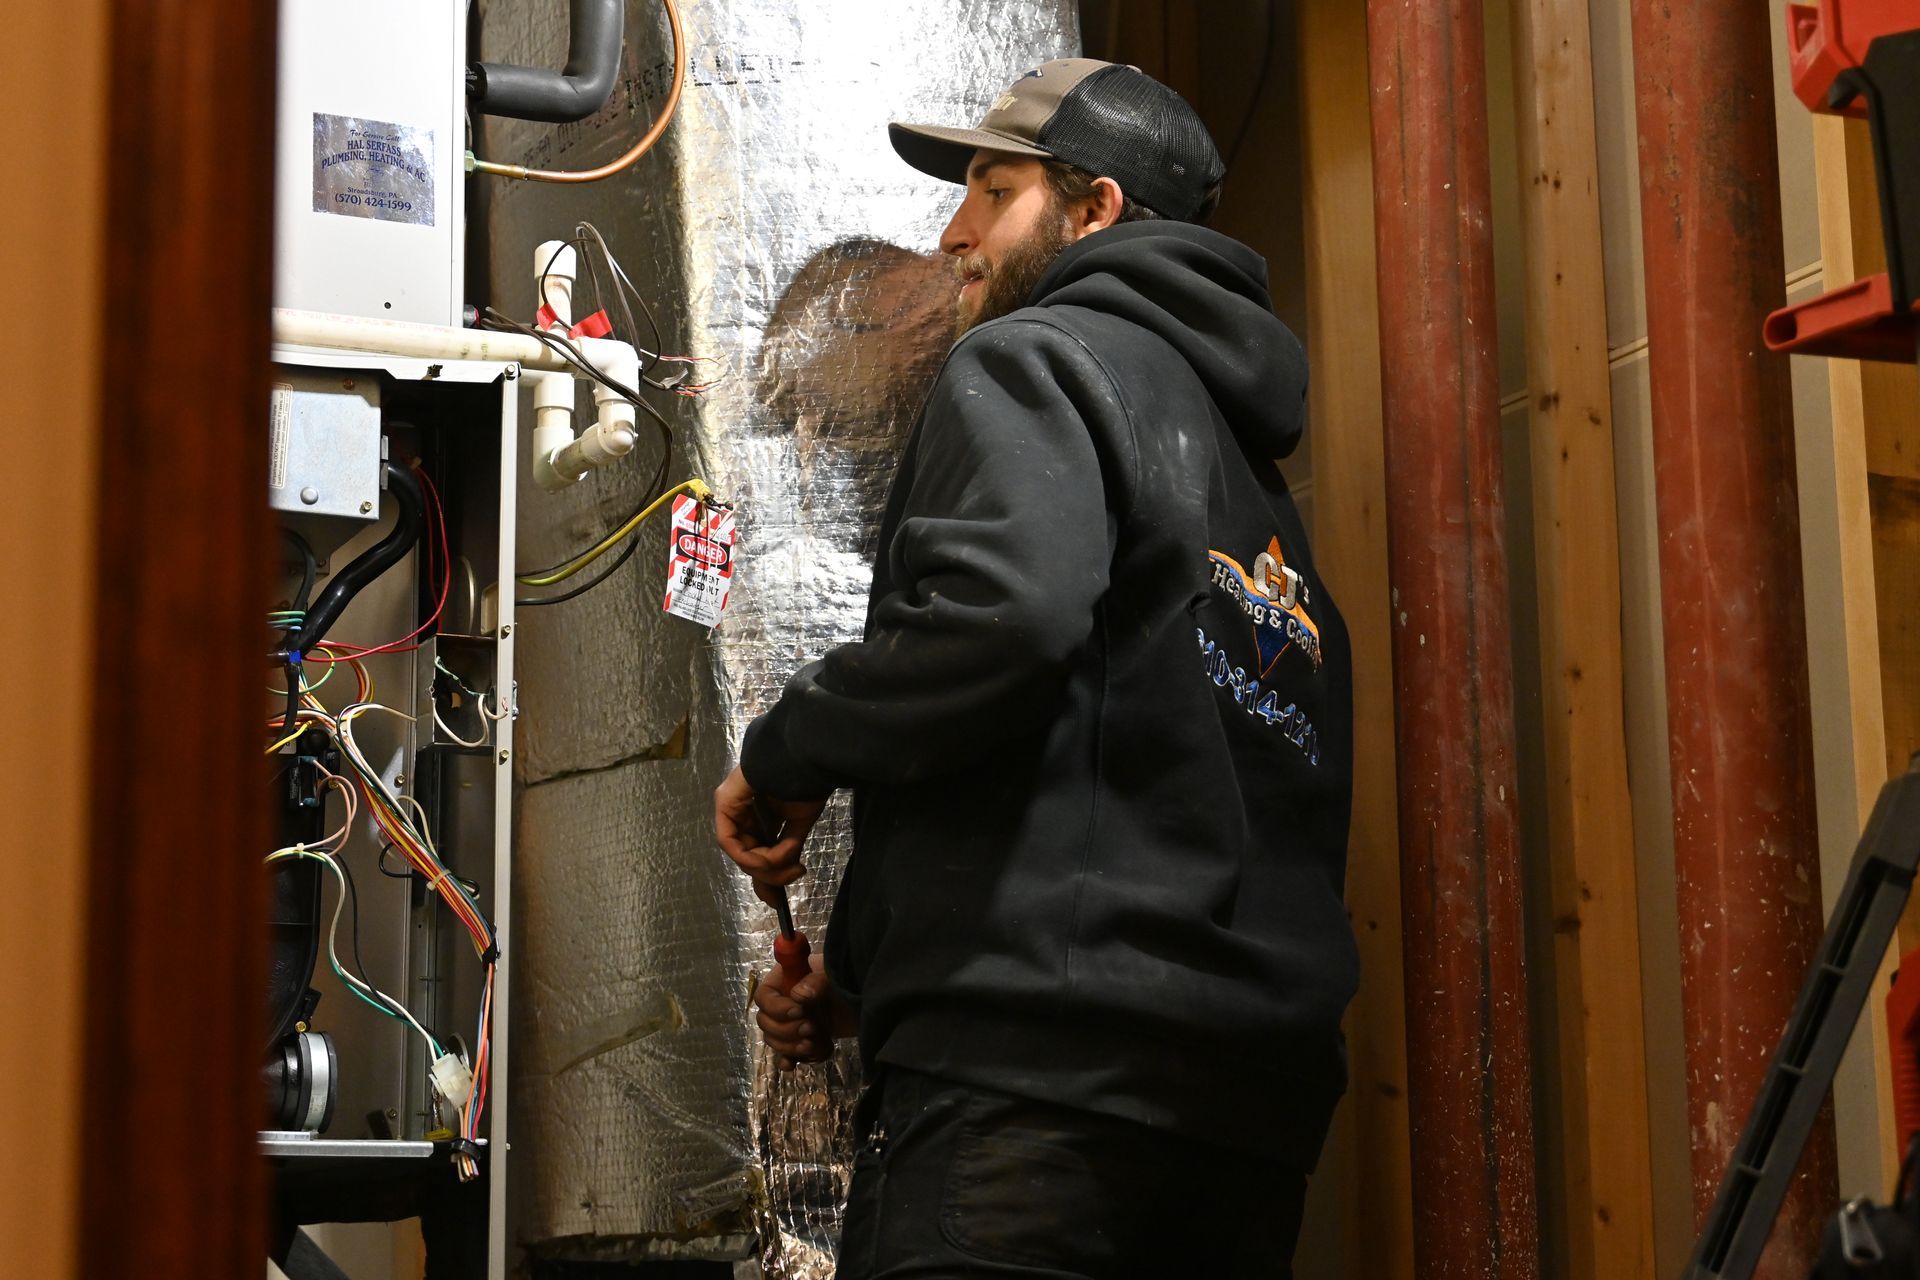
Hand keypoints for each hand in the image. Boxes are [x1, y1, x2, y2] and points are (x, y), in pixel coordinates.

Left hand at [714, 765, 826, 897]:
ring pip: (740, 852)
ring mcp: (730, 807)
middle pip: (746, 855)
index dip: (765, 878)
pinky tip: (774, 856)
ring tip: (791, 866)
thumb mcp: (798, 825)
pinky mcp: (725, 803)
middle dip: (768, 874)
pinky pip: (731, 841)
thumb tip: (788, 875)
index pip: (754, 852)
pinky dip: (752, 855)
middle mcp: (741, 812)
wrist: (805, 756)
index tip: (778, 899)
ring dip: (765, 866)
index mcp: (759, 814)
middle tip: (793, 876)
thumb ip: (787, 852)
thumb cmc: (805, 782)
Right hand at [753, 951, 854, 1070]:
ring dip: (791, 1046)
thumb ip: (816, 980)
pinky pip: (786, 1053)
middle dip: (786, 1030)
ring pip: (775, 1040)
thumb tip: (799, 995)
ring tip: (814, 1043)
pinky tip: (792, 1065)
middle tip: (811, 1028)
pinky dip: (789, 1060)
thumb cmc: (847, 978)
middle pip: (766, 1022)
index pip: (764, 996)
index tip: (799, 1011)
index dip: (776, 1007)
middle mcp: (783, 1002)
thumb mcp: (831, 973)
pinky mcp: (802, 1038)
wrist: (866, 997)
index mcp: (783, 980)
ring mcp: (792, 1022)